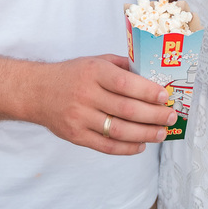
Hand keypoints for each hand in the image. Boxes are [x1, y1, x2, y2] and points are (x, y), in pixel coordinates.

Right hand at [28, 54, 176, 155]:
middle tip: (170, 117)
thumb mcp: (94, 61)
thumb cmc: (71, 75)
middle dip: (153, 115)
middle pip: (126, 110)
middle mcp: (86, 94)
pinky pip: (106, 146)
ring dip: (145, 134)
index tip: (165, 97)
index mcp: (93, 72)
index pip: (125, 84)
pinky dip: (126, 148)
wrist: (37, 92)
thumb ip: (121, 67)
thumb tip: (150, 75)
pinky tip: (141, 145)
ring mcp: (80, 117)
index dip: (148, 92)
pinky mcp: (76, 136)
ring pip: (118, 130)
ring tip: (161, 133)